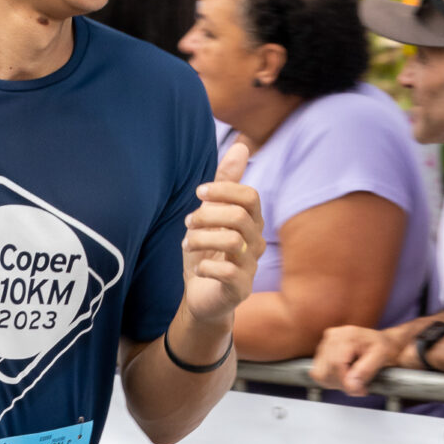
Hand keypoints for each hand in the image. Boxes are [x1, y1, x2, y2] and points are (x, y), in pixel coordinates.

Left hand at [182, 139, 264, 324]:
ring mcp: (251, 267)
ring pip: (232, 242)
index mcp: (251, 222)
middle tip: (188, 223)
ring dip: (201, 239)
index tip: (199, 193)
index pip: (250, 196)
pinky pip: (227, 272)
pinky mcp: (241, 289)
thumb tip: (242, 146)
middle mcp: (256, 242)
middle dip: (207, 215)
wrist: (201, 296)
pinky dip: (206, 267)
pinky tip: (197, 269)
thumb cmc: (207, 253)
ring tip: (188, 245)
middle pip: (240, 216)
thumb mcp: (210, 214)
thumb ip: (224, 184)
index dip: (224, 190)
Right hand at [311, 324, 403, 396]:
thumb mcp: (381, 358)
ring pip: (319, 373)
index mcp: (348, 335)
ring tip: (351, 381)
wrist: (383, 343)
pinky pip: (317, 372)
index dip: (345, 382)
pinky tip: (343, 376)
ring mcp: (326, 343)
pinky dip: (329, 379)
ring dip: (335, 383)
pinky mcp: (322, 351)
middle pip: (327, 370)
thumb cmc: (384, 347)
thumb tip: (350, 384)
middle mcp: (334, 336)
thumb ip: (365, 371)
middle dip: (342, 384)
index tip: (358, 390)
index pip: (336, 364)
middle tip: (358, 387)